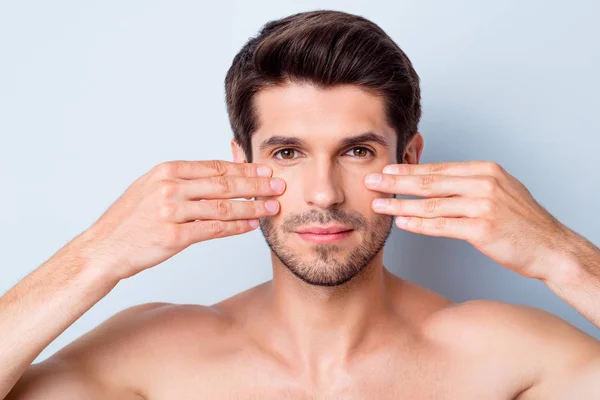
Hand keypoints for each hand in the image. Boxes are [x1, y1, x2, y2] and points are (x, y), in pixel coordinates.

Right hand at [77, 160, 284, 279]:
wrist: (103, 248)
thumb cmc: (129, 219)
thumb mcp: (151, 187)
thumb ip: (181, 180)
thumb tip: (218, 176)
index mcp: (166, 171)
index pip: (214, 167)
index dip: (243, 168)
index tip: (264, 169)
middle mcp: (169, 187)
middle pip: (223, 184)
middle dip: (255, 184)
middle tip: (278, 186)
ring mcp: (170, 212)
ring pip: (222, 207)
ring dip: (251, 207)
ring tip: (272, 207)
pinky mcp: (172, 236)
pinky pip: (213, 230)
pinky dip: (236, 228)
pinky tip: (251, 226)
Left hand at [365, 160, 570, 279]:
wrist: (551, 247)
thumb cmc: (523, 221)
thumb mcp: (500, 189)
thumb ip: (470, 182)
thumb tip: (435, 180)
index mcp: (486, 170)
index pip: (438, 168)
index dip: (408, 170)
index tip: (385, 170)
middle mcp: (484, 183)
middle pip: (429, 182)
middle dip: (396, 182)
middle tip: (370, 182)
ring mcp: (483, 206)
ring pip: (431, 204)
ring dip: (400, 205)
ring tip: (378, 205)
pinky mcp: (482, 229)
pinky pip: (441, 226)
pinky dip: (418, 225)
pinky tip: (400, 223)